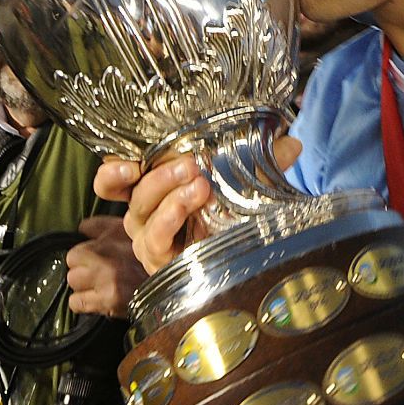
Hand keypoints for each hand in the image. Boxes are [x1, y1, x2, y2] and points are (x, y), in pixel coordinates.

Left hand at [63, 215, 145, 316]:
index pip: (74, 250)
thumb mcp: (128, 231)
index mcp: (111, 239)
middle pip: (72, 265)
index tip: (94, 258)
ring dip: (83, 285)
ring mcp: (107, 283)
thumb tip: (81, 228)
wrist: (172, 282)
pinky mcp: (110, 303)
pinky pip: (77, 303)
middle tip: (96, 272)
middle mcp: (107, 261)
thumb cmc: (148, 256)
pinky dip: (83, 302)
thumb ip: (100, 226)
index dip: (83, 254)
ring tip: (98, 285)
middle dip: (82, 269)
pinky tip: (97, 299)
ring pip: (73, 284)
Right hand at [94, 136, 300, 273]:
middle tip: (191, 164)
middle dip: (159, 175)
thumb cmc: (232, 214)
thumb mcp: (246, 182)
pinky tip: (189, 207)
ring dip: (168, 196)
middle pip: (133, 192)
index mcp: (154, 189)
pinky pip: (154, 241)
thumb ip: (263, 161)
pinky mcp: (160, 261)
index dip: (112, 171)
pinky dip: (169, 221)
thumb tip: (291, 144)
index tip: (127, 162)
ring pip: (141, 215)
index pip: (113, 180)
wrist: (243, 257)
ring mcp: (150, 238)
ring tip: (199, 186)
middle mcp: (144, 214)